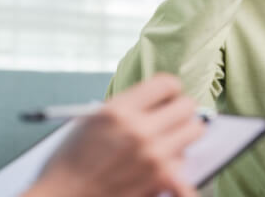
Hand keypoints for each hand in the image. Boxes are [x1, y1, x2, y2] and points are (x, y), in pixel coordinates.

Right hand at [25, 74, 203, 196]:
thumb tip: (155, 102)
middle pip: (186, 106)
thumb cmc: (70, 163)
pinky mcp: (161, 181)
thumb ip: (124, 108)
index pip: (166, 83)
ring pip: (194, 131)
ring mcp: (154, 156)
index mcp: (118, 110)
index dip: (168, 90)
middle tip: (169, 118)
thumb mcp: (90, 121)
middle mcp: (139, 130)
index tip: (166, 97)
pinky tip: (168, 169)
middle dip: (179, 110)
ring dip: (182, 135)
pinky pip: (186, 165)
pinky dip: (179, 168)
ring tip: (166, 142)